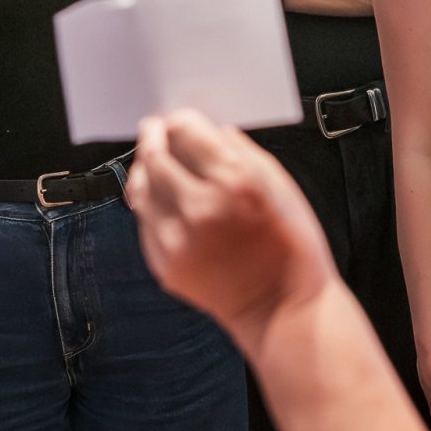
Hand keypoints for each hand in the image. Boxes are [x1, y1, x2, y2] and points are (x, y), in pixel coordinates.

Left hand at [127, 110, 337, 342]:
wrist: (283, 309)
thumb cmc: (292, 245)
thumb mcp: (282, 184)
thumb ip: (242, 151)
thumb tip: (210, 131)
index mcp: (235, 181)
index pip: (184, 130)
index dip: (180, 121)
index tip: (180, 121)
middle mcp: (200, 207)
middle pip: (153, 155)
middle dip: (154, 136)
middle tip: (156, 130)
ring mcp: (177, 240)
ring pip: (139, 187)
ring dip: (145, 168)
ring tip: (156, 164)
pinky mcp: (164, 265)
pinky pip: (145, 222)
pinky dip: (152, 205)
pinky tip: (169, 203)